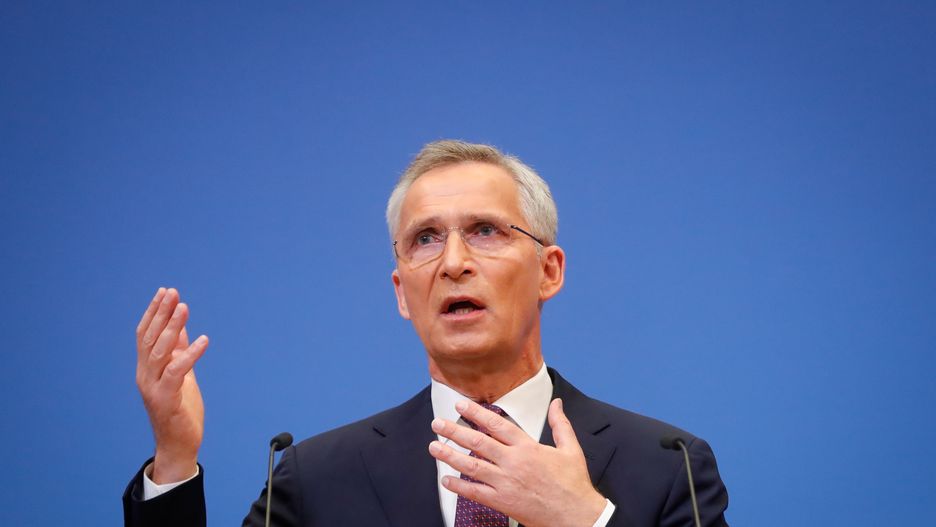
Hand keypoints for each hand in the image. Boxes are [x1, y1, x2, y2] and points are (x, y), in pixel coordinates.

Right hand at [135, 287, 208, 483]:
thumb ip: (178, 353)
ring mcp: (152, 388)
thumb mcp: (181, 375)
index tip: (165, 292)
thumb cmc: (180, 410)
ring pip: (160, 352)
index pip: (145, 334)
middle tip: (173, 293)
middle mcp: (145, 375)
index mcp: (146, 368)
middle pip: (150, 339)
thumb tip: (180, 328)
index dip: (154, 312)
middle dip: (161, 313)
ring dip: (172, 328)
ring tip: (184, 308)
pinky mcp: (166, 399)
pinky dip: (189, 354)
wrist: (178, 445)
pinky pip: (176, 372)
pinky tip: (203, 340)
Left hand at [428, 398, 606, 526]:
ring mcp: (506, 483)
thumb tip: (557, 403)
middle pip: (478, 442)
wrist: (577, 516)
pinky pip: (475, 493)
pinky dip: (459, 486)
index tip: (461, 405)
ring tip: (434, 447)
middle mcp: (514, 463)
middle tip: (437, 423)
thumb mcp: (571, 449)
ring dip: (450, 456)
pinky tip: (446, 480)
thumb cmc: (573, 484)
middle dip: (454, 431)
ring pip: (472, 466)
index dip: (476, 414)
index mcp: (528, 447)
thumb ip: (561, 424)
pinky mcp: (503, 502)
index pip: (497, 424)